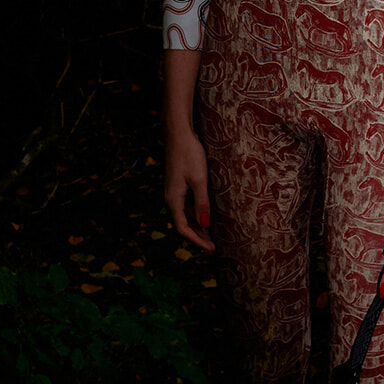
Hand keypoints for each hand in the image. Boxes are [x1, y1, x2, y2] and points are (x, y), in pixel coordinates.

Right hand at [164, 124, 214, 251]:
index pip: (183, 229)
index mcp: (173, 200)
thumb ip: (202, 204)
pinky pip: (185, 206)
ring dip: (197, 227)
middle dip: (197, 237)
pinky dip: (195, 215)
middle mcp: (170, 198)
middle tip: (213, 248)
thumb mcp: (199, 180)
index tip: (211, 249)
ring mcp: (173, 192)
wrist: (179, 134)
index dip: (197, 241)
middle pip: (182, 225)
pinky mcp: (177, 185)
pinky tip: (205, 216)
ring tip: (211, 236)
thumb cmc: (190, 155)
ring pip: (184, 216)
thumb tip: (205, 226)